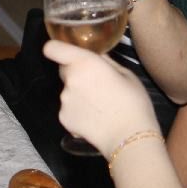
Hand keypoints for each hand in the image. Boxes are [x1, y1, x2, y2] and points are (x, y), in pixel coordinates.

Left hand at [43, 40, 157, 155]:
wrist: (130, 139)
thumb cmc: (133, 102)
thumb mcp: (126, 74)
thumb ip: (106, 62)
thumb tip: (97, 56)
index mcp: (84, 63)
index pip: (53, 48)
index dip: (57, 49)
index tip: (65, 52)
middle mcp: (69, 79)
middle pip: (65, 70)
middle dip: (76, 73)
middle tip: (96, 84)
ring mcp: (64, 101)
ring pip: (68, 91)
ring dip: (78, 94)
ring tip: (99, 107)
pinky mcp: (63, 119)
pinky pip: (68, 109)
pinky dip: (78, 112)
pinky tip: (94, 120)